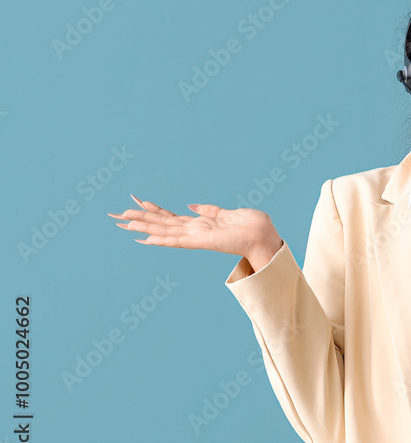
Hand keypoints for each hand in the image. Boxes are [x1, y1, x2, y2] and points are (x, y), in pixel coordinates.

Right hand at [108, 194, 282, 266]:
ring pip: (163, 231)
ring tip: (122, 223)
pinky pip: (177, 240)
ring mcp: (195, 237)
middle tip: (115, 214)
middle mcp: (193, 231)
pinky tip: (145, 239)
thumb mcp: (226, 213)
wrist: (263, 235)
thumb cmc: (249, 225)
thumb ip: (208, 210)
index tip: (136, 201)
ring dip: (143, 227)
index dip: (154, 209)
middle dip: (139, 218)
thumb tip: (192, 205)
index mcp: (198, 224)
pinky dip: (160, 240)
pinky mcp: (201, 241)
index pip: (171, 216)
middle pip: (161, 223)